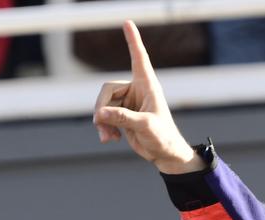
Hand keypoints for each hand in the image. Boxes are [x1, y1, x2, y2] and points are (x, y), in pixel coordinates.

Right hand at [93, 21, 203, 173]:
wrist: (164, 154)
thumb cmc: (163, 138)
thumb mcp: (145, 127)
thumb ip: (123, 118)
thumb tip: (100, 113)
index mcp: (148, 86)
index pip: (139, 58)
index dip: (133, 40)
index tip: (128, 22)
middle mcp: (136, 90)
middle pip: (107, 89)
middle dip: (102, 108)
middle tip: (102, 125)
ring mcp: (127, 101)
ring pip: (102, 103)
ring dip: (101, 121)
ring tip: (108, 138)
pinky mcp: (121, 113)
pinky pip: (102, 114)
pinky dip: (103, 126)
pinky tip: (109, 139)